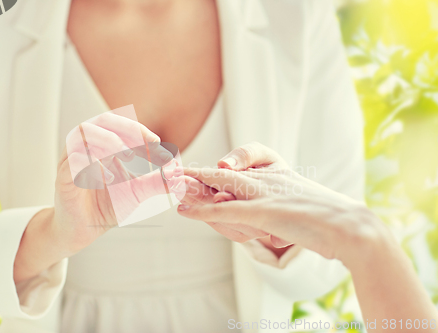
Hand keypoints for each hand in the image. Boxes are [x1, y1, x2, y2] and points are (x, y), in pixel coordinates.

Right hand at [15, 112, 182, 281]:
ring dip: (109, 142)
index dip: (142, 132)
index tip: (159, 146)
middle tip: (147, 146)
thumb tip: (180, 175)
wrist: (83, 231)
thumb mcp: (138, 192)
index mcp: (102, 143)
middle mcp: (85, 145)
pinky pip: (72, 161)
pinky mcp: (62, 178)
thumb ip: (157, 182)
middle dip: (128, 130)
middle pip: (103, 120)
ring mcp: (70, 160)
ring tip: (129, 158)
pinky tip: (109, 179)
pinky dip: (93, 165)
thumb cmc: (107, 205)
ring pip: (84, 134)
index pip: (122, 124)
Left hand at [178, 143, 385, 265]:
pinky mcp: (266, 212)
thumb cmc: (326, 218)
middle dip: (192, 174)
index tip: (188, 169)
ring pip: (220, 187)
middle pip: (222, 173)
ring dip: (191, 188)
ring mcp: (265, 194)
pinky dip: (203, 211)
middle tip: (165, 172)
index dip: (211, 167)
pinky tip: (184, 210)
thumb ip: (278, 203)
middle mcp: (267, 179)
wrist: (351, 227)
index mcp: (276, 173)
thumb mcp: (297, 205)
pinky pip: (228, 210)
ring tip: (167, 185)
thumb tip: (260, 211)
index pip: (238, 165)